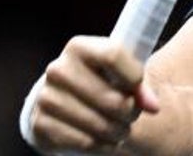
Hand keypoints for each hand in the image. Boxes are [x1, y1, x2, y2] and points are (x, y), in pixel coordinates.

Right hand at [24, 36, 160, 153]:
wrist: (63, 100)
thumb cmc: (100, 81)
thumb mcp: (120, 72)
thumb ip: (139, 83)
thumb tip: (152, 106)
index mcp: (79, 47)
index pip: (114, 55)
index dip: (134, 76)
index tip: (138, 86)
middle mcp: (58, 70)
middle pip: (113, 100)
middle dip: (131, 112)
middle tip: (132, 114)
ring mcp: (46, 98)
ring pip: (101, 125)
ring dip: (119, 131)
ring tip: (121, 128)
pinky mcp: (40, 125)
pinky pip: (86, 142)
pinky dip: (103, 145)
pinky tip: (106, 139)